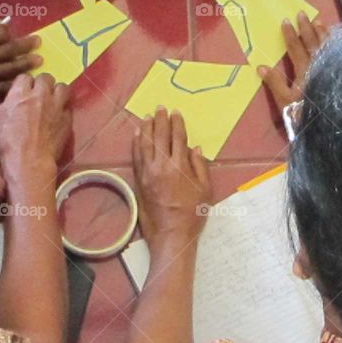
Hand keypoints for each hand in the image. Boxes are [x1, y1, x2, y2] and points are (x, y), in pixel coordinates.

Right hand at [0, 15, 42, 97]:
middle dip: (25, 49)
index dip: (11, 34)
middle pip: (5, 54)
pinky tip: (20, 83)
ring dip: (23, 68)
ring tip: (37, 63)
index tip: (21, 33)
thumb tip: (3, 25)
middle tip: (39, 44)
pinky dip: (9, 86)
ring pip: (4, 73)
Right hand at [0, 74, 71, 187]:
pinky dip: (64, 108)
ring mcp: (56, 105)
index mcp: (20, 94)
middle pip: (46, 77)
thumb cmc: (7, 145)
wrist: (29, 162)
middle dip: (42, 84)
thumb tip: (10, 104)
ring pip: (63, 87)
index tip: (24, 91)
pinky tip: (59, 116)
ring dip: (57, 92)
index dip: (24, 84)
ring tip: (54, 100)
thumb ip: (5, 108)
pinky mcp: (67, 118)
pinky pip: (68, 106)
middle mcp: (40, 95)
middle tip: (40, 94)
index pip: (25, 76)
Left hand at [132, 109, 211, 248]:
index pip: (178, 138)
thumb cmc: (192, 214)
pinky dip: (136, 144)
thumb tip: (195, 148)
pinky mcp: (138, 181)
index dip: (177, 123)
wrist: (170, 235)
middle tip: (160, 108)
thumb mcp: (205, 190)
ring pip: (145, 144)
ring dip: (146, 128)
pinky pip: (136, 157)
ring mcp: (147, 173)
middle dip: (161, 120)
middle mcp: (162, 165)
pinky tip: (137, 135)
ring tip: (147, 116)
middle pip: (160, 136)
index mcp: (180, 166)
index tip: (176, 112)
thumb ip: (200, 167)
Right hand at [259, 13, 329, 112]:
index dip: (290, 35)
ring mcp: (335, 68)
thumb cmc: (307, 114)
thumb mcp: (286, 102)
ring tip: (319, 21)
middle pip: (313, 42)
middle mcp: (321, 65)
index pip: (296, 48)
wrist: (333, 125)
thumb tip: (261, 66)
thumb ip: (275, 83)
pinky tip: (338, 39)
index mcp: (305, 70)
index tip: (286, 21)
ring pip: (329, 45)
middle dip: (306, 28)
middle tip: (303, 13)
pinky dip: (339, 43)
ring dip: (323, 32)